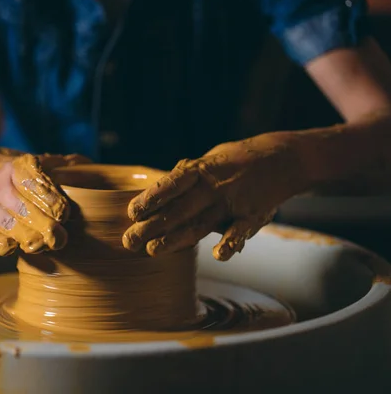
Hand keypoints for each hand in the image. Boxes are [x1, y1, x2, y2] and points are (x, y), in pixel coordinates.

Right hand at [0, 141, 89, 255]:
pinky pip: (1, 245)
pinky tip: (18, 242)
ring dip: (35, 242)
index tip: (64, 213)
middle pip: (32, 215)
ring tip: (42, 242)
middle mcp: (1, 187)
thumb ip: (53, 164)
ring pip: (17, 233)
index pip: (40, 188)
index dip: (56, 204)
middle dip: (51, 230)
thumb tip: (85, 163)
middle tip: (60, 237)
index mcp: (16, 168)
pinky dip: (13, 247)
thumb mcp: (19, 158)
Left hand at [123, 133, 309, 260]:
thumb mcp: (210, 160)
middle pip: (179, 209)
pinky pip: (240, 230)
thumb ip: (186, 178)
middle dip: (152, 225)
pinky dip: (230, 242)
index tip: (130, 213)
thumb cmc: (238, 160)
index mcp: (202, 170)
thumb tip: (157, 188)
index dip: (150, 198)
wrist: (285, 157)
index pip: (171, 184)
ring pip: (201, 223)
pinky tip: (217, 255)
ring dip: (176, 238)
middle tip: (129, 241)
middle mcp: (214, 186)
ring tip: (152, 250)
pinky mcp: (254, 215)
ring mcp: (234, 201)